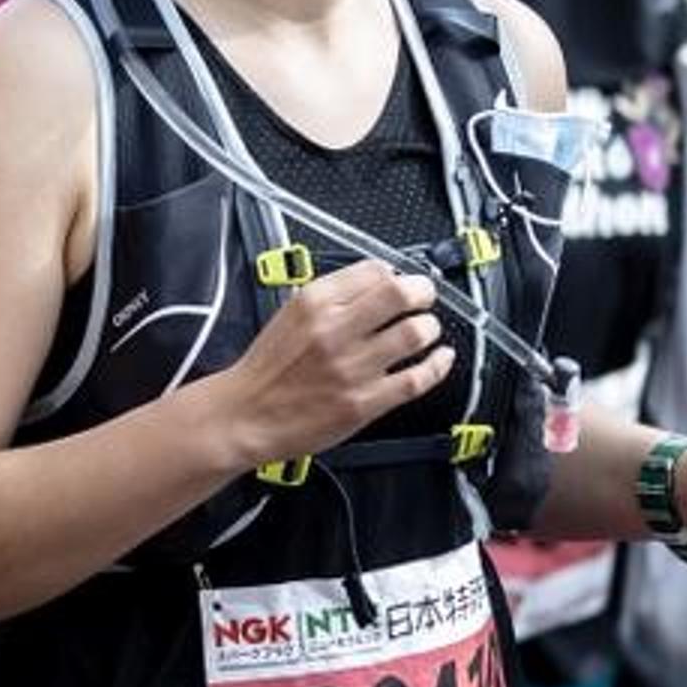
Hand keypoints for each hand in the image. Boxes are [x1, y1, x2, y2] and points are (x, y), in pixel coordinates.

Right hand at [204, 263, 451, 468]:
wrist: (244, 415)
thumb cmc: (267, 370)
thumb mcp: (289, 315)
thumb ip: (331, 297)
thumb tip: (378, 281)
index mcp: (312, 304)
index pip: (374, 270)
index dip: (396, 273)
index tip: (401, 281)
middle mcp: (334, 331)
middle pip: (400, 295)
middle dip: (423, 292)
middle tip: (425, 298)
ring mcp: (351, 368)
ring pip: (415, 334)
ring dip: (430, 328)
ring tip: (427, 329)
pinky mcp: (364, 402)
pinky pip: (417, 379)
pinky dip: (438, 365)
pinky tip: (441, 358)